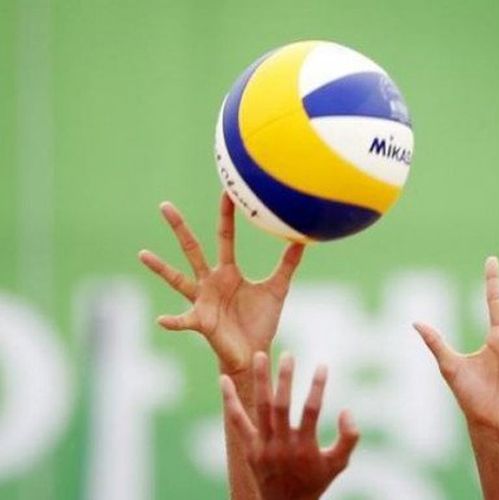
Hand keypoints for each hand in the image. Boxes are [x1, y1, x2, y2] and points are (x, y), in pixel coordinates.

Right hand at [139, 193, 304, 372]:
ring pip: (178, 280)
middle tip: (164, 205)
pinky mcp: (201, 322)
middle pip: (192, 249)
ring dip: (160, 268)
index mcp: (228, 272)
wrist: (254, 352)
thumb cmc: (261, 321)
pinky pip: (184, 321)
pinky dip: (173, 321)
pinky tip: (161, 319)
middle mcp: (210, 281)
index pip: (225, 237)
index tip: (225, 192)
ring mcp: (202, 300)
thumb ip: (287, 265)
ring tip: (143, 254)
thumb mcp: (277, 289)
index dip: (226, 216)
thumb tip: (303, 241)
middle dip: (179, 228)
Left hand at [221, 352, 358, 499]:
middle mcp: (281, 446)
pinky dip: (229, 400)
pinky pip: (237, 421)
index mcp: (304, 448)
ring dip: (259, 381)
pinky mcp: (249, 448)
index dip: (317, 387)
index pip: (311, 411)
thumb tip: (347, 411)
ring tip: (259, 356)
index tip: (322, 365)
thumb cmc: (316, 481)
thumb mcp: (338, 463)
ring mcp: (262, 447)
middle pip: (281, 406)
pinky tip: (223, 380)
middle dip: (284, 379)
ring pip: (260, 409)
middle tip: (288, 355)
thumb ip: (349, 438)